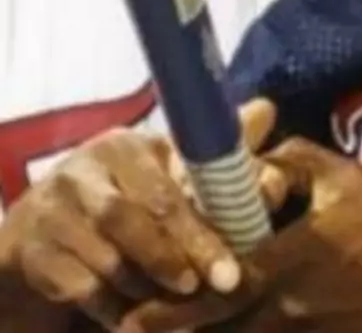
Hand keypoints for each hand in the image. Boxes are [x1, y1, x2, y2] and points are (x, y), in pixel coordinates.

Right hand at [0, 99, 275, 329]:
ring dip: (149, 283)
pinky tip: (137, 315)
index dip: (202, 227)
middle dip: (183, 254)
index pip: (168, 184)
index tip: (235, 258)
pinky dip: (114, 306)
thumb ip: (221, 154)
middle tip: (218, 283)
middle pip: (135, 217)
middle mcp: (84, 171)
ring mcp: (53, 211)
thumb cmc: (132, 194)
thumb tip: (267, 110)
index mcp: (126, 146)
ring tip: (180, 297)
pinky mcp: (33, 252)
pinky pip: (80, 288)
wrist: (48, 228)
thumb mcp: (171, 169)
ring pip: (108, 258)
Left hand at [121, 137, 361, 332]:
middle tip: (130, 328)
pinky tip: (238, 332)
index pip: (213, 288)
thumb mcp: (352, 181)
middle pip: (213, 330)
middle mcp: (285, 309)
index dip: (170, 304)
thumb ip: (300, 159)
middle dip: (170, 331)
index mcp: (287, 264)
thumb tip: (263, 154)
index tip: (129, 312)